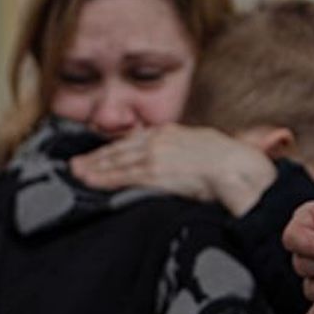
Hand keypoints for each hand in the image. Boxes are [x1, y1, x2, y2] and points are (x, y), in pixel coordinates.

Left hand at [69, 124, 277, 216]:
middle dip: (95, 158)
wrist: (238, 167)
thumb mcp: (202, 146)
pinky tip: (90, 182)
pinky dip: (103, 179)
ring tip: (77, 174)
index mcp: (170, 132)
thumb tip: (176, 161)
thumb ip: (183, 150)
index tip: (99, 154)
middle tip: (75, 164)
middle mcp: (157, 140)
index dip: (113, 148)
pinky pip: (122, 176)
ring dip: (94, 169)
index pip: (133, 140)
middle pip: (119, 149)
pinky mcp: (154, 173)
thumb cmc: (228, 161)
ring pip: (116, 162)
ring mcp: (154, 156)